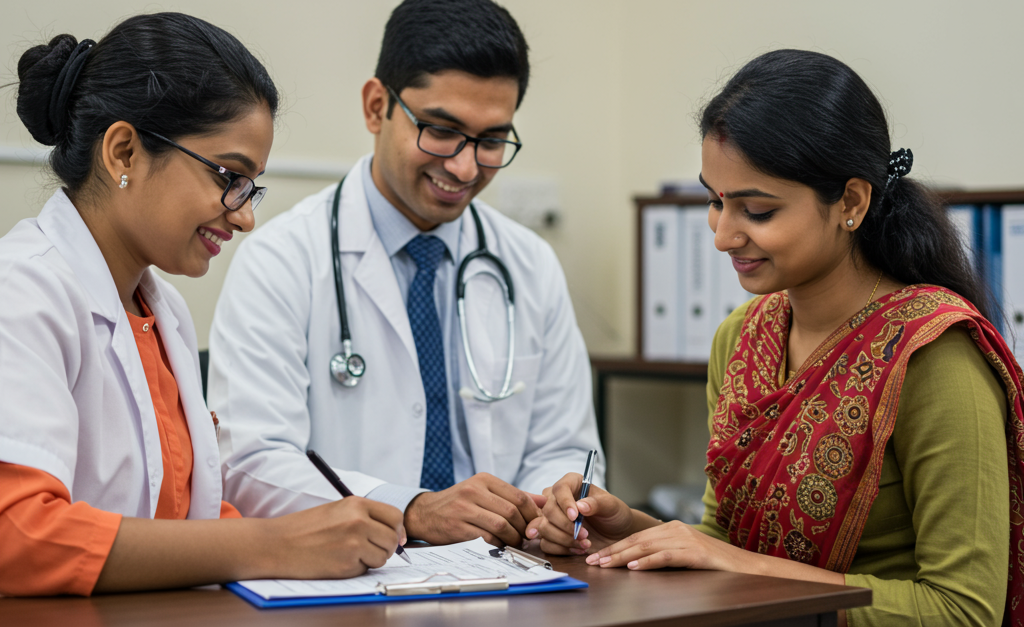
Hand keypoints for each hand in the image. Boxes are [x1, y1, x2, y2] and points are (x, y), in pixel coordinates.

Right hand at [270, 496, 404, 578]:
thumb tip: (396, 535)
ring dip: (371, 559)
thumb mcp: (337, 511)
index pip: (395, 516)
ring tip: (348, 553)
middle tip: (371, 550)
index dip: (397, 529)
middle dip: (387, 547)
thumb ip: (365, 517)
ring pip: (382, 557)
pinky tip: (336, 561)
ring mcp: (354, 543)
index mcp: (356, 504)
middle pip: (393, 538)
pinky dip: (355, 569)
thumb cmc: (305, 528)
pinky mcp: (347, 564)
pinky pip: (365, 569)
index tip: (395, 538)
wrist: (276, 544)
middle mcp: (358, 521)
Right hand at [405, 473, 541, 546]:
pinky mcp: (458, 527)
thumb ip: (512, 496)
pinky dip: (498, 545)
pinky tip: (499, 546)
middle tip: (526, 537)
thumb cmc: (459, 504)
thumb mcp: (483, 492)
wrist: (425, 513)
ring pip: (501, 525)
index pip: (518, 496)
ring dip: (513, 538)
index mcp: (484, 480)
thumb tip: (543, 502)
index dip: (532, 513)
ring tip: (514, 543)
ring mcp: (464, 508)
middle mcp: (474, 490)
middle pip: (512, 511)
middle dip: (524, 528)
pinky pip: (486, 538)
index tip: (536, 524)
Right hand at [525, 472, 635, 554]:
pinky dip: (561, 549)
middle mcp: (558, 499)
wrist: (616, 534)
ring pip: (544, 527)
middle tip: (585, 534)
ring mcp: (552, 518)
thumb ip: (597, 503)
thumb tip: (580, 506)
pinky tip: (577, 549)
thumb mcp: (611, 506)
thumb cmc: (614, 514)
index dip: (565, 503)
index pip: (560, 489)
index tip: (575, 516)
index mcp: (572, 483)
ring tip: (584, 543)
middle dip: (566, 526)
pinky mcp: (551, 535)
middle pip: (548, 510)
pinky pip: (545, 543)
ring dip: (564, 539)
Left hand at [584, 519, 740, 570]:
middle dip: (612, 552)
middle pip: (637, 540)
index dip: (614, 547)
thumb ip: (662, 553)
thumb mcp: (684, 554)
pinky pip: (666, 556)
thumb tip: (635, 562)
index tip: (597, 557)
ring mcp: (686, 539)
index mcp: (671, 528)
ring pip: (646, 547)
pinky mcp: (695, 553)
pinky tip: (634, 567)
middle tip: (593, 561)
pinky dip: (647, 561)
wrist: (745, 566)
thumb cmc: (713, 563)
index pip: (636, 537)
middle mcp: (676, 529)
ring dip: (623, 557)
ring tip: (605, 564)